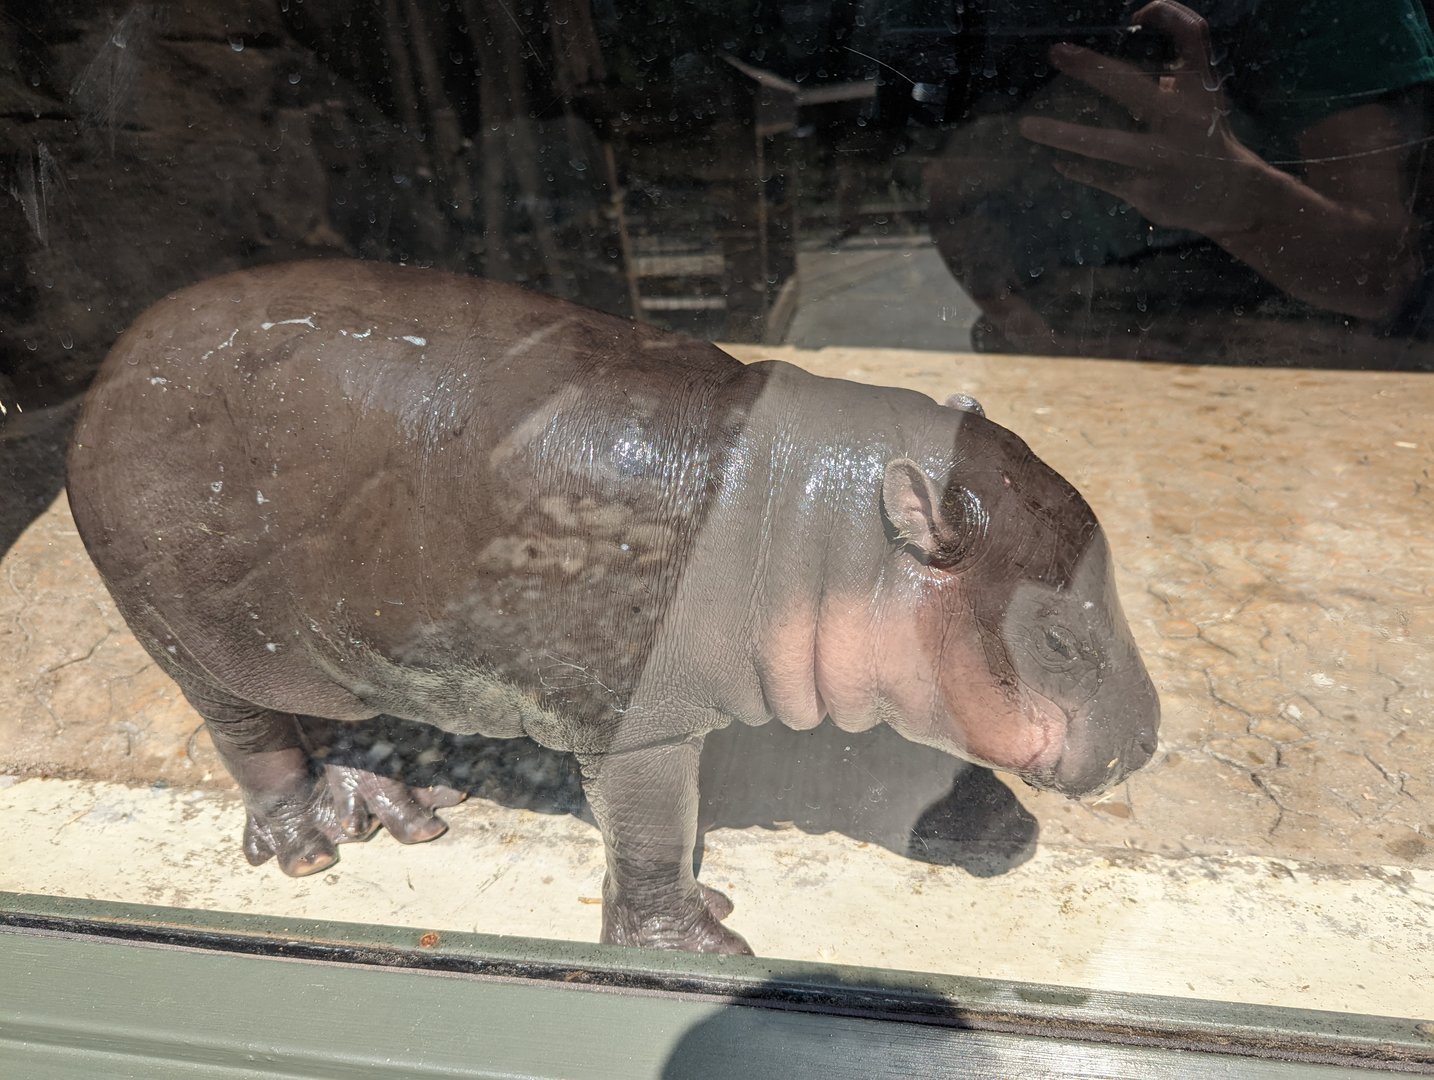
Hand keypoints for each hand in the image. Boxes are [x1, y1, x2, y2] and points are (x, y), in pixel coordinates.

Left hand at [1018, 0, 1267, 238]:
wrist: (1233, 196)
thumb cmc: (1207, 134)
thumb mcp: (1204, 93)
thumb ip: (1183, 63)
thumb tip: (1150, 25)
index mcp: (1200, 89)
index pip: (1192, 35)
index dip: (1169, 15)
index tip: (1138, 15)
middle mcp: (1184, 120)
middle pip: (1132, 87)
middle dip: (1092, 68)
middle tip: (1056, 52)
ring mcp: (1165, 158)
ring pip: (1107, 144)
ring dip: (1064, 135)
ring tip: (1027, 126)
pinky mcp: (1148, 190)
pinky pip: (1102, 177)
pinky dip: (1077, 168)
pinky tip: (1056, 161)